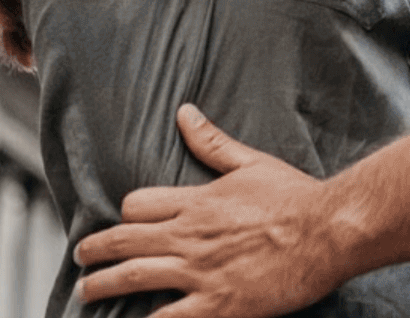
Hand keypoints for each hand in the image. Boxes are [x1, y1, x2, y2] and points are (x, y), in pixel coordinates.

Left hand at [74, 105, 345, 317]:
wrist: (329, 231)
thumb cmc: (296, 197)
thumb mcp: (252, 162)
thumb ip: (212, 142)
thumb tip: (184, 112)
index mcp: (197, 201)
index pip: (138, 205)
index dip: (126, 215)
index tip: (121, 222)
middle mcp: (190, 236)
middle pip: (125, 241)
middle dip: (95, 251)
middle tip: (81, 259)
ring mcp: (200, 273)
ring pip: (134, 277)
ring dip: (103, 285)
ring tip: (86, 292)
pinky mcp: (217, 306)